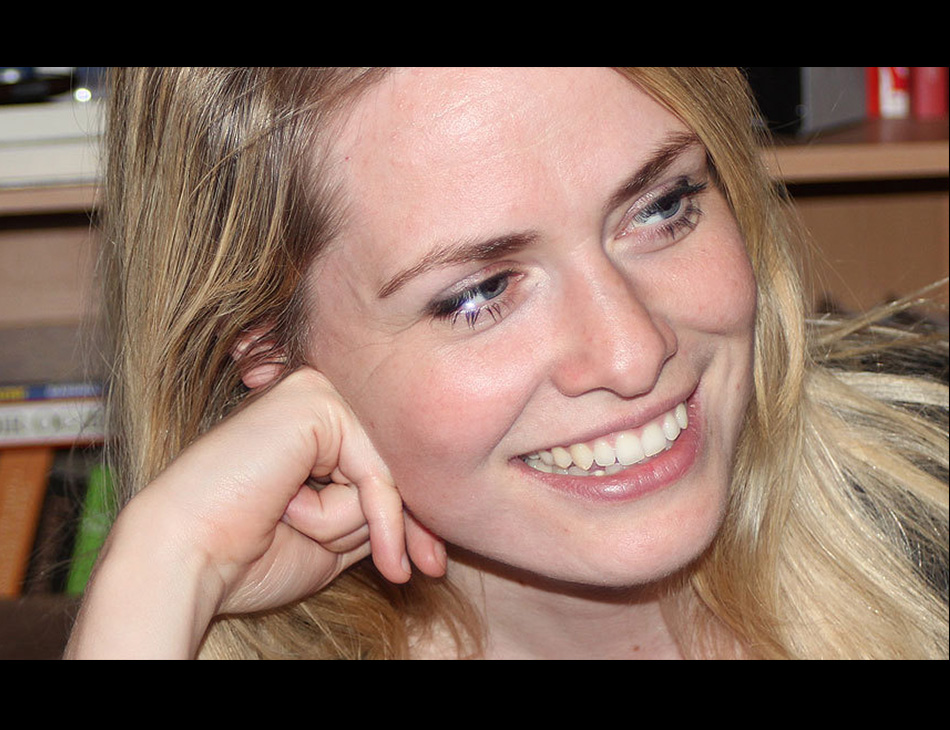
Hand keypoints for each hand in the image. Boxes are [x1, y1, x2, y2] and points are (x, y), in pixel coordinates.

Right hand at [66, 367, 444, 656]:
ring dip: (344, 525)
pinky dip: (357, 513)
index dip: (409, 524)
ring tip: (281, 519)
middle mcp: (317, 403)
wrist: (183, 559)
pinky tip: (294, 516)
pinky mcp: (314, 399)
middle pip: (388, 472)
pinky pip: (373, 473)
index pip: (381, 473)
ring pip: (380, 476)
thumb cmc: (245, 558)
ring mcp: (315, 393)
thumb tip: (427, 531)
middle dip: (401, 528)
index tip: (432, 567)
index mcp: (313, 433)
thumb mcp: (330, 540)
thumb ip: (371, 516)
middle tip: (424, 569)